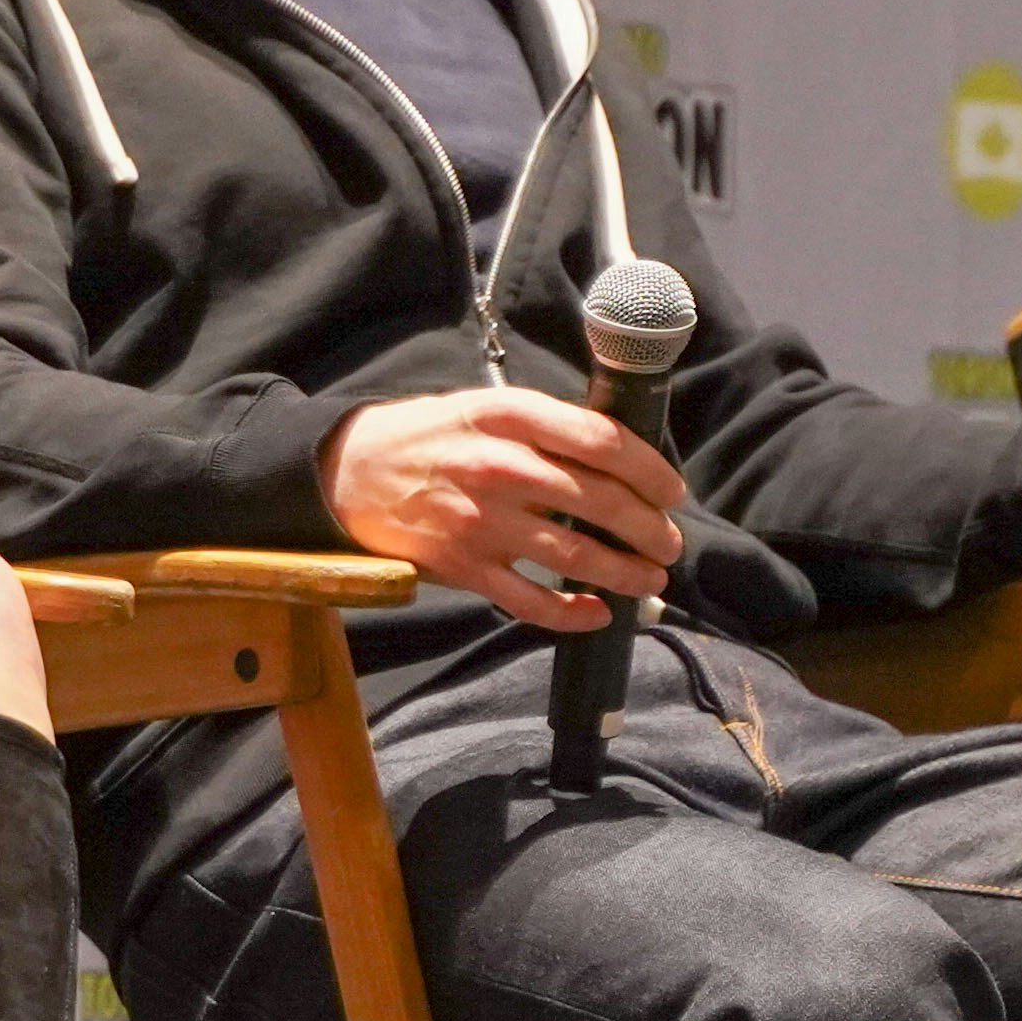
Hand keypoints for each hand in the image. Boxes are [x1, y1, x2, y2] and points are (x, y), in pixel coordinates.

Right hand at [323, 385, 684, 632]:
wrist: (349, 471)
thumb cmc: (429, 436)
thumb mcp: (485, 407)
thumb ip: (545, 428)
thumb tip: (618, 456)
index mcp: (509, 416)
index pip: (602, 442)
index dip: (650, 470)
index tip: (672, 491)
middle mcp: (499, 466)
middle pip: (601, 502)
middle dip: (650, 528)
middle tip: (669, 543)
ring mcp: (481, 521)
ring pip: (576, 556)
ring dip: (626, 573)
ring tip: (650, 579)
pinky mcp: (463, 567)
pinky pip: (531, 601)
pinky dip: (573, 613)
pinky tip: (598, 613)